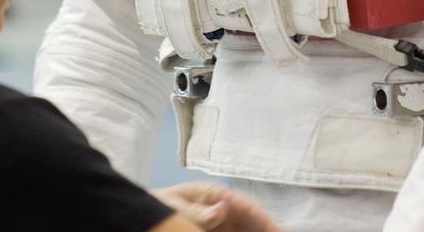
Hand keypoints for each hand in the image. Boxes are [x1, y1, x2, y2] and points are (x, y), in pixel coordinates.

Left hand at [152, 181, 280, 231]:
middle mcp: (223, 207)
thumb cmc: (157, 206)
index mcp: (214, 194)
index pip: (246, 207)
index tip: (279, 231)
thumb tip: (224, 207)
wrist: (145, 214)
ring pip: (248, 230)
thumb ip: (197, 210)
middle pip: (253, 220)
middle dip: (269, 229)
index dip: (265, 220)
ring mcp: (222, 222)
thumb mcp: (173, 207)